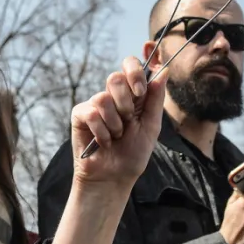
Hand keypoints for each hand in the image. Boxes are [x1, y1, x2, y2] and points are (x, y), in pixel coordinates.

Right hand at [54, 56, 167, 243]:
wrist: (113, 177)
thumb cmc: (132, 154)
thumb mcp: (151, 126)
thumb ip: (156, 99)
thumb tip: (162, 71)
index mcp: (132, 95)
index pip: (131, 66)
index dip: (135, 70)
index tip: (141, 91)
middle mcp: (113, 96)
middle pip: (116, 77)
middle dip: (126, 102)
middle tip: (128, 120)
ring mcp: (95, 105)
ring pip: (103, 96)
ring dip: (115, 122)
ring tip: (116, 136)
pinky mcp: (80, 115)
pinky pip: (91, 112)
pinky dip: (101, 130)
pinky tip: (103, 142)